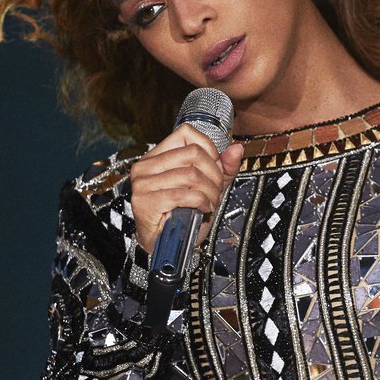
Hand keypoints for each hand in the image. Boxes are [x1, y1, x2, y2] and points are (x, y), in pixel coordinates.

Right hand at [129, 123, 244, 254]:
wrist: (165, 245)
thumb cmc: (182, 215)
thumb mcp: (207, 186)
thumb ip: (223, 167)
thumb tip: (236, 149)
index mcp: (156, 156)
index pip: (186, 134)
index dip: (209, 149)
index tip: (214, 168)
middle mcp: (145, 166)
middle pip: (193, 154)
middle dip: (214, 175)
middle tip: (215, 191)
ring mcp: (143, 183)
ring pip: (192, 175)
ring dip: (210, 192)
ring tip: (209, 202)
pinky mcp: (145, 202)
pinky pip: (185, 194)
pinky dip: (201, 202)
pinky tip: (202, 209)